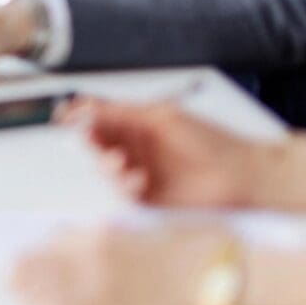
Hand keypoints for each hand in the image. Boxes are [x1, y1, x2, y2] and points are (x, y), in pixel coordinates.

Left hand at [9, 224, 234, 304]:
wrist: (223, 279)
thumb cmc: (189, 248)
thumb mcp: (140, 227)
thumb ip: (102, 234)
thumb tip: (68, 237)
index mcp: (102, 234)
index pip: (51, 240)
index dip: (36, 248)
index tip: (24, 252)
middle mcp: (95, 263)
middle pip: (39, 267)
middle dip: (22, 270)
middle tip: (12, 275)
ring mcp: (105, 294)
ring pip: (47, 294)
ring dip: (28, 292)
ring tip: (18, 293)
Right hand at [67, 99, 272, 209]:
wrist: (241, 176)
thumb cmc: (211, 141)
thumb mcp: (164, 117)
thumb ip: (124, 112)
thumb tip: (90, 106)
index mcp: (140, 124)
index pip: (102, 116)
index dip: (81, 114)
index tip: (64, 115)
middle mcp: (138, 147)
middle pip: (99, 142)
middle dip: (92, 141)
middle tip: (91, 139)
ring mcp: (142, 172)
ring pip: (107, 167)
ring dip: (108, 165)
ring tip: (123, 165)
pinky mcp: (149, 197)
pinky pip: (123, 191)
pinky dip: (124, 185)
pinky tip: (137, 180)